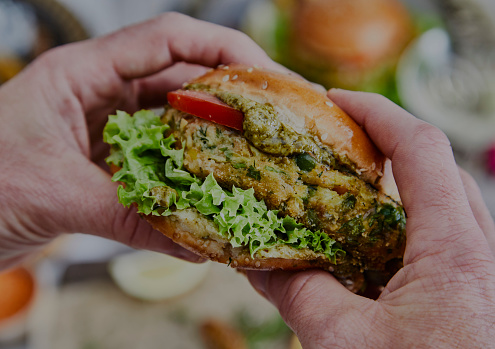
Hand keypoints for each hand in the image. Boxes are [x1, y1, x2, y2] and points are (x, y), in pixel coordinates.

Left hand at [0, 12, 282, 267]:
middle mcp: (100, 92)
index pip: (167, 39)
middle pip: (182, 78)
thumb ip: (128, 215)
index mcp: (82, 73)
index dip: (223, 47)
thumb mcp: (54, 195)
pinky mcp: (109, 160)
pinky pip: (161, 159)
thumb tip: (195, 243)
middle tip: (277, 120)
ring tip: (257, 156)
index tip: (267, 73)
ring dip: (214, 139)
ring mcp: (107, 126)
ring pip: (176, 121)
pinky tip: (213, 190)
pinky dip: (188, 174)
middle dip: (233, 96)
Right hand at [248, 90, 494, 347]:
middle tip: (335, 138)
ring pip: (439, 201)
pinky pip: (438, 236)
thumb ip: (299, 294)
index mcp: (456, 250)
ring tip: (344, 183)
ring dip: (391, 183)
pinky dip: (398, 224)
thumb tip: (254, 261)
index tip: (335, 100)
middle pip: (433, 166)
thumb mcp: (346, 343)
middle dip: (383, 141)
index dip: (376, 113)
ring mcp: (479, 267)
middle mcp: (480, 248)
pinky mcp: (472, 288)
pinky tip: (366, 241)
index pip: (419, 149)